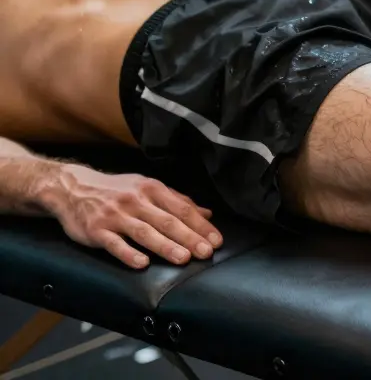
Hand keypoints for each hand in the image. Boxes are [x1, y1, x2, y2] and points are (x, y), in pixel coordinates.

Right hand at [44, 165, 222, 269]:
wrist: (72, 188)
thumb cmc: (115, 190)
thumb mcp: (147, 188)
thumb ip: (178, 201)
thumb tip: (207, 213)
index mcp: (151, 189)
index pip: (182, 209)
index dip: (200, 225)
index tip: (216, 240)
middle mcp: (135, 201)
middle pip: (166, 221)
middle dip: (189, 237)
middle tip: (206, 252)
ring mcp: (115, 216)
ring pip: (144, 232)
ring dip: (165, 246)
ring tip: (183, 258)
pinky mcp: (96, 230)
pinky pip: (114, 243)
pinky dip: (128, 253)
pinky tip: (142, 264)